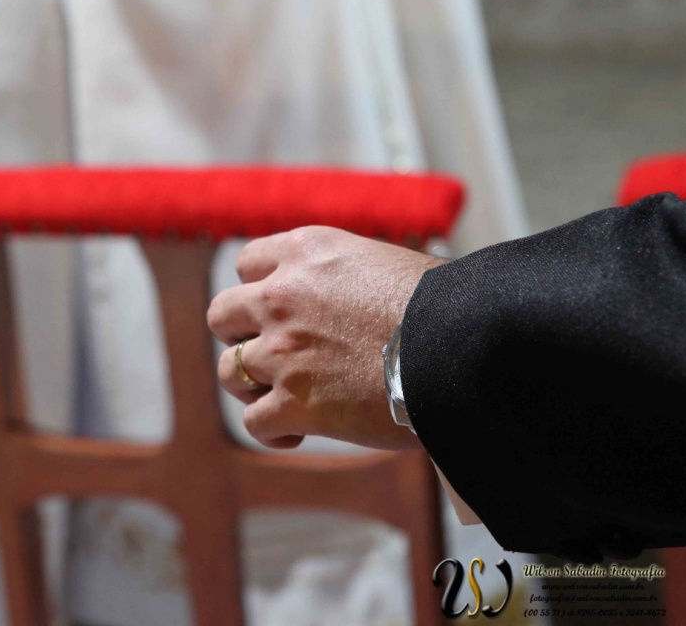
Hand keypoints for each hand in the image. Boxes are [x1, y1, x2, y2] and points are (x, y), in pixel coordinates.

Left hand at [207, 226, 443, 450]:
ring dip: (250, 385)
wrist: (463, 345)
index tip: (277, 309)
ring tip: (281, 396)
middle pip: (222, 314)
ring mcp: (282, 351)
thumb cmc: (444, 306)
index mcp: (306, 252)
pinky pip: (254, 422)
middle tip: (273, 353)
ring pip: (229, 371)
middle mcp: (283, 295)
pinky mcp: (293, 403)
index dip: (259, 289)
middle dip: (241, 335)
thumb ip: (346, 277)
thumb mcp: (384, 263)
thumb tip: (348, 301)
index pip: (247, 263)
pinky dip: (272, 431)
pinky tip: (296, 433)